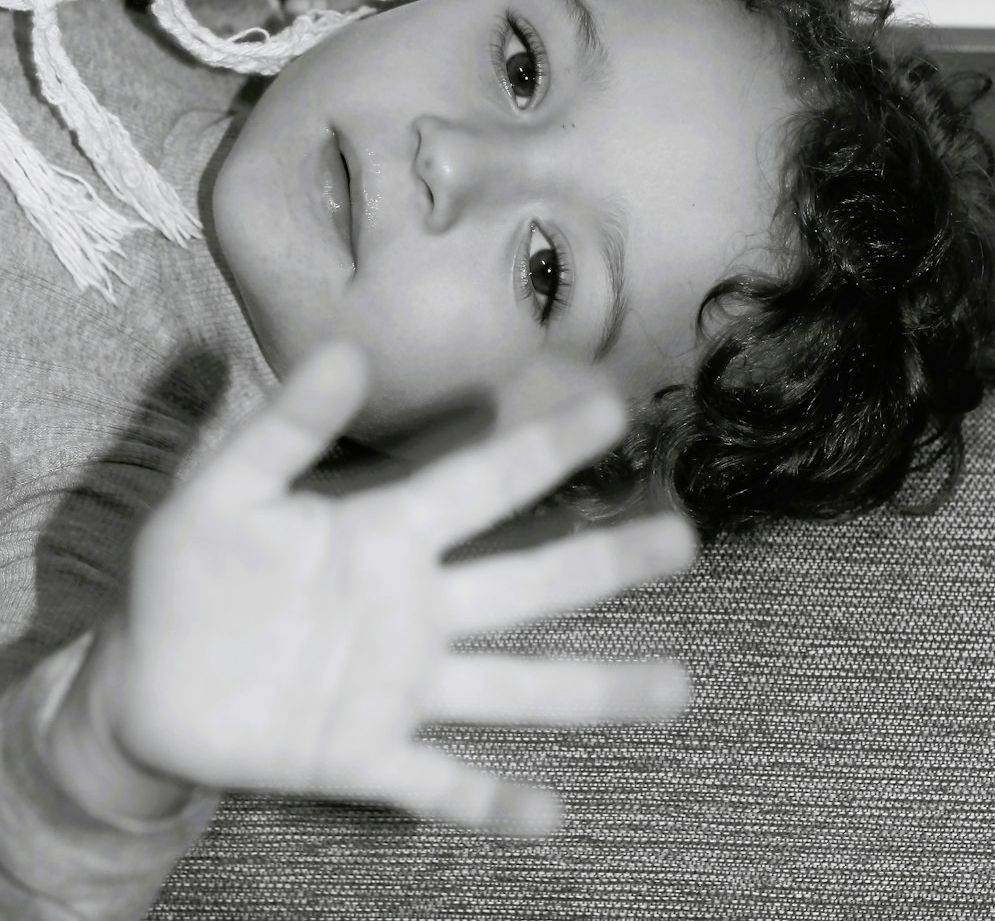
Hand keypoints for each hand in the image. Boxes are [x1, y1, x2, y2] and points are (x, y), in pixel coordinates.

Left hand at [104, 343, 696, 836]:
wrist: (142, 677)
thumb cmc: (192, 569)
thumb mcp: (227, 487)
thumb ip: (285, 428)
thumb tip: (343, 349)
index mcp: (385, 533)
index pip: (481, 485)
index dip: (544, 448)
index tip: (613, 406)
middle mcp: (414, 608)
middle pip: (527, 584)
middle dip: (604, 561)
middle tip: (682, 538)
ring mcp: (397, 687)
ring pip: (512, 687)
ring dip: (591, 689)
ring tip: (676, 686)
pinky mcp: (363, 757)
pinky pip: (439, 781)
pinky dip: (491, 800)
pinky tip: (554, 815)